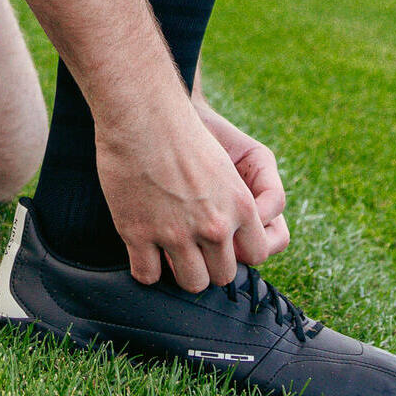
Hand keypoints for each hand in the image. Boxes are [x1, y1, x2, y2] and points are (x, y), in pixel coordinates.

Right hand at [95, 92, 275, 293]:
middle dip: (209, 266)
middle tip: (192, 250)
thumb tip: (229, 233)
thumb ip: (234, 201)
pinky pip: (148, 275)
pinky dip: (145, 269)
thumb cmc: (181, 130)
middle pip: (223, 275)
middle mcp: (214, 226)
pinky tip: (142, 253)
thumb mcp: (224, 164)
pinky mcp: (139, 234)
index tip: (223, 243)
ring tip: (168, 255)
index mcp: (241, 206)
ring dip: (180, 272)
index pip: (257, 254)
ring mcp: (176, 233)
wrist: (142, 112)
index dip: (238, 252)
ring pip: (190, 282)